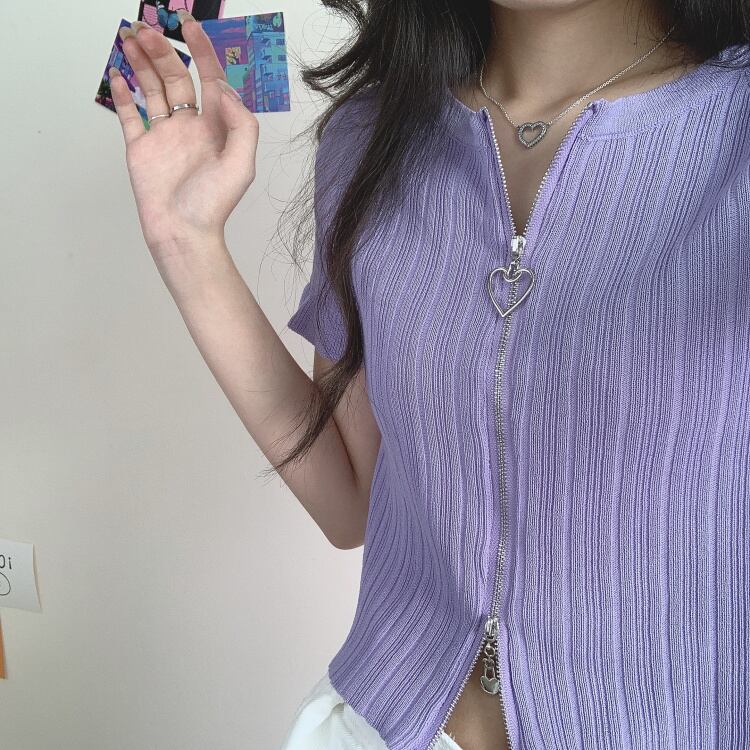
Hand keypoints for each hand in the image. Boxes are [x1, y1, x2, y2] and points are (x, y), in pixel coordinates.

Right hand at [110, 15, 258, 258]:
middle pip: (176, 77)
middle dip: (163, 50)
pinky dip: (123, 94)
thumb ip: (241, 124)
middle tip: (146, 29)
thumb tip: (224, 90)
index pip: (210, 79)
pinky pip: (131, 115)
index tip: (189, 25)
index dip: (202, 51)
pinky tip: (118, 73)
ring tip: (129, 38)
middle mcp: (191, 127)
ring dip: (142, 63)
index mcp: (216, 127)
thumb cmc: (213, 205)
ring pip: (152, 89)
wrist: (183, 233)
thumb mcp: (241, 164)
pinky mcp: (141, 148)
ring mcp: (165, 136)